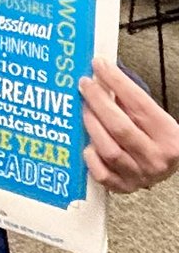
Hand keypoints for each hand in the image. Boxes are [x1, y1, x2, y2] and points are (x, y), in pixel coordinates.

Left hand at [80, 57, 178, 192]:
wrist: (165, 166)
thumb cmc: (153, 135)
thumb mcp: (151, 116)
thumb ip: (130, 99)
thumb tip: (100, 73)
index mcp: (169, 135)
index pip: (140, 103)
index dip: (117, 81)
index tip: (99, 64)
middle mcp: (157, 158)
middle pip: (120, 127)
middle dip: (98, 101)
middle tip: (85, 84)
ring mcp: (140, 175)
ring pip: (109, 149)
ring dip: (91, 125)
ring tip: (84, 108)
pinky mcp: (124, 187)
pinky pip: (102, 174)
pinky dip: (91, 159)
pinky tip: (86, 144)